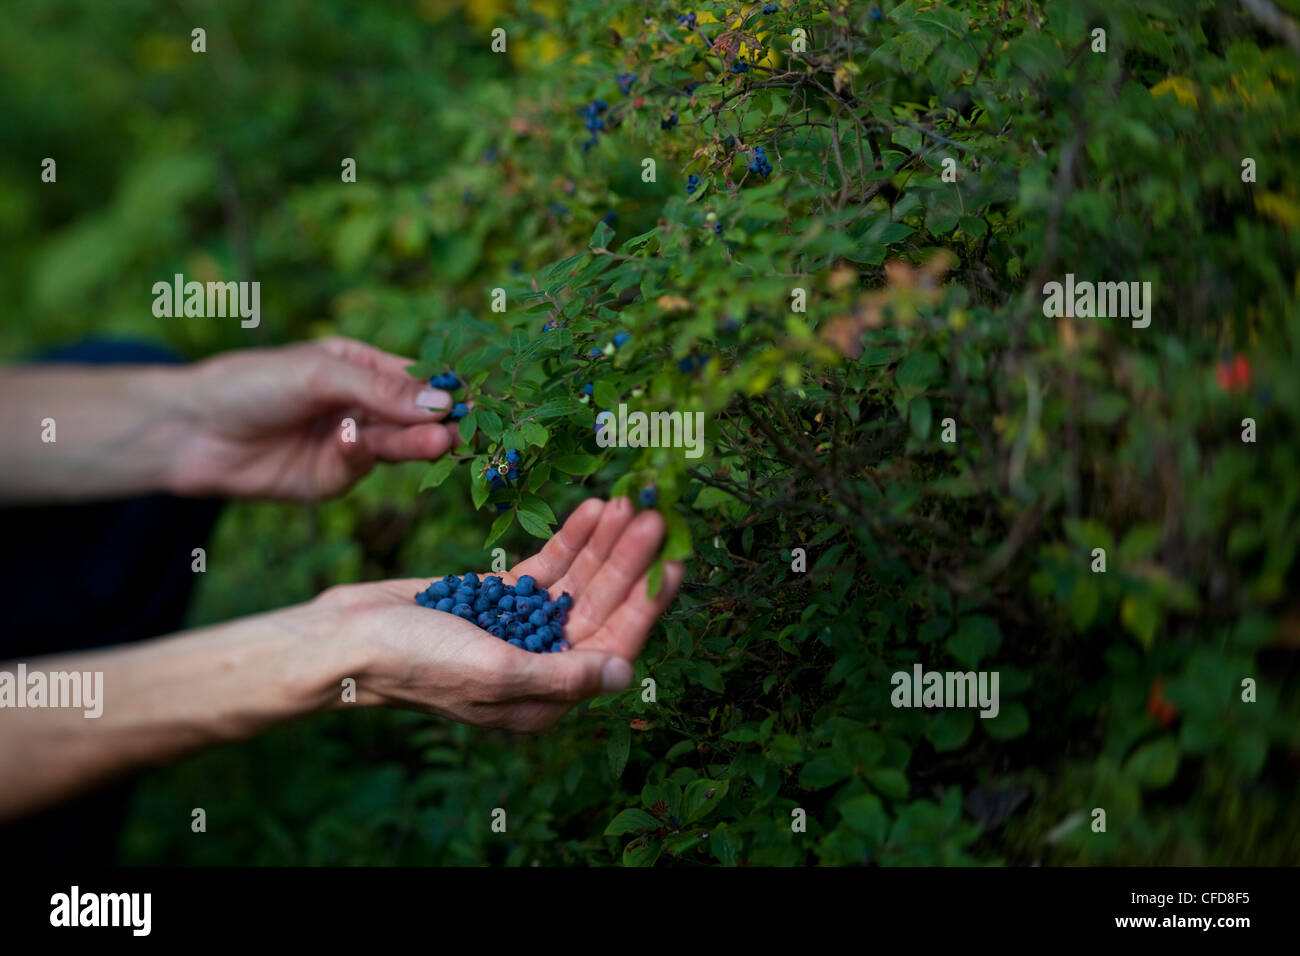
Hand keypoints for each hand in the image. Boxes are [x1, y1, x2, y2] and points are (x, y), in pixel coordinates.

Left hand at [169, 337, 459, 499]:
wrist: (191, 431)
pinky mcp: (333, 479)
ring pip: (395, 444)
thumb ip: (382, 390)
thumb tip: (442, 404)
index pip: (418, 377)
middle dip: (438, 421)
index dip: (447, 388)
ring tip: (441, 442)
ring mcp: (348, 443)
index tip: (477, 397)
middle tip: (464, 428)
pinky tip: (363, 442)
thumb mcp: (320, 374)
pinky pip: (363, 467)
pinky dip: (368, 455)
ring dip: (417, 442)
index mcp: (361, 367)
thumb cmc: (251, 384)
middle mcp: (361, 405)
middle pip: (413, 415)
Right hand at [321, 498, 683, 731]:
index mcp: (545, 695)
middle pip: (600, 604)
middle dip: (627, 561)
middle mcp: (541, 662)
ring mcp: (520, 627)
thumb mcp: (493, 672)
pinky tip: (590, 508)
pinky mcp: (499, 597)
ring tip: (627, 499)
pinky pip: (546, 566)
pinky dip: (569, 538)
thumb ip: (561, 675)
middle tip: (653, 513)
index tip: (676, 562)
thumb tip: (624, 674)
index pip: (613, 644)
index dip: (647, 603)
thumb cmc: (413, 663)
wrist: (346, 638)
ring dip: (603, 542)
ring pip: (576, 580)